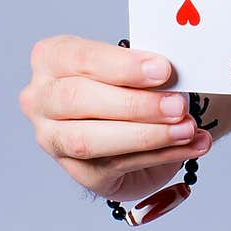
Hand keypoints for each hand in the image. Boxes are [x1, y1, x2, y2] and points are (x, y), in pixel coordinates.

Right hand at [19, 34, 212, 201]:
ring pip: (89, 140)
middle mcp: (41, 99)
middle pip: (77, 99)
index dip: (123, 66)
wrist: (132, 122)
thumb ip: (146, 67)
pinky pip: (116, 165)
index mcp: (51, 58)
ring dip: (146, 135)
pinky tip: (189, 146)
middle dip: (134, 104)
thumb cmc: (128, 84)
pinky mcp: (79, 172)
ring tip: (185, 129)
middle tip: (177, 105)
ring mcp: (53, 139)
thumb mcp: (135, 65)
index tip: (164, 70)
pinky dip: (160, 155)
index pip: (80, 58)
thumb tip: (176, 75)